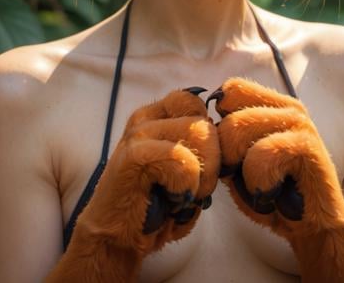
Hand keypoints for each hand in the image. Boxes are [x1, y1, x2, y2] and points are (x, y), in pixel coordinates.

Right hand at [47, 87, 219, 281]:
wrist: (116, 242)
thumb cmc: (157, 208)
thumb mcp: (185, 168)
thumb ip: (201, 145)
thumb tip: (227, 133)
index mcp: (155, 116)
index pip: (196, 101)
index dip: (208, 136)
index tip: (197, 167)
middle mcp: (145, 118)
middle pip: (205, 122)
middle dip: (210, 163)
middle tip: (189, 189)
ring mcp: (138, 134)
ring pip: (200, 135)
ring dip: (201, 177)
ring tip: (180, 195)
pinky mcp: (134, 155)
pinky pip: (183, 160)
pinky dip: (186, 186)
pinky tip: (170, 200)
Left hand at [208, 77, 343, 282]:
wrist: (315, 229)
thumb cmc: (272, 194)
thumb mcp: (240, 163)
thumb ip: (224, 141)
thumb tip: (202, 128)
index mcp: (272, 105)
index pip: (231, 89)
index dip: (219, 121)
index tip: (230, 155)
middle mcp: (287, 107)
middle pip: (227, 113)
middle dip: (225, 155)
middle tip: (245, 180)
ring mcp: (299, 123)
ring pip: (237, 130)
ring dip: (240, 171)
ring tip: (259, 186)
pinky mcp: (307, 146)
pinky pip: (261, 155)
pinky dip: (258, 183)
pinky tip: (272, 195)